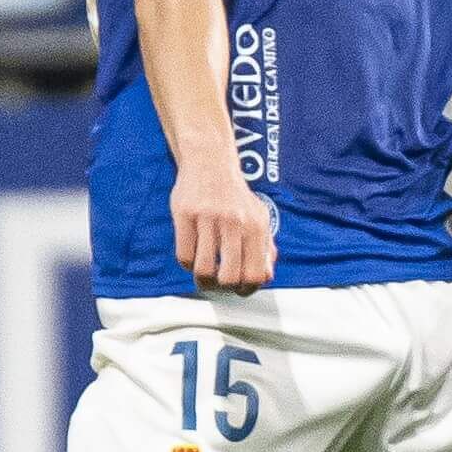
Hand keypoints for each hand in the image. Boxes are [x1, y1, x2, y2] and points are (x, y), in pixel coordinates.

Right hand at [171, 158, 275, 294]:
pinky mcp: (185, 214)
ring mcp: (208, 218)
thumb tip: (266, 277)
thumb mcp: (259, 217)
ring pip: (203, 269)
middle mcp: (234, 222)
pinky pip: (184, 254)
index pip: (256, 273)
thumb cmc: (235, 195)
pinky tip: (192, 255)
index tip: (239, 289)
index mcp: (256, 226)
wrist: (210, 161)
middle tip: (219, 282)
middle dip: (223, 286)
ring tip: (203, 272)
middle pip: (229, 276)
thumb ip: (265, 247)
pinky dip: (187, 263)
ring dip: (202, 278)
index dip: (247, 288)